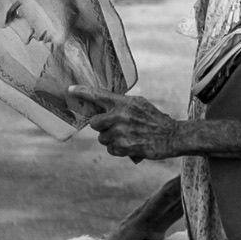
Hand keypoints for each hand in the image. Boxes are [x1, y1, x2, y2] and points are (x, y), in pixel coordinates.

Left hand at [69, 87, 183, 162]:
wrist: (172, 135)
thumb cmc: (154, 119)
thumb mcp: (139, 104)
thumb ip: (121, 104)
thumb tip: (102, 106)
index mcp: (123, 102)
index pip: (98, 94)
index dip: (81, 91)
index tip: (69, 89)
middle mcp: (120, 115)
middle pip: (94, 122)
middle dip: (101, 127)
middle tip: (113, 127)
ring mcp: (121, 132)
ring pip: (102, 138)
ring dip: (112, 140)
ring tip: (127, 137)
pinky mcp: (124, 147)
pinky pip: (111, 150)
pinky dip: (119, 150)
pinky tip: (130, 146)